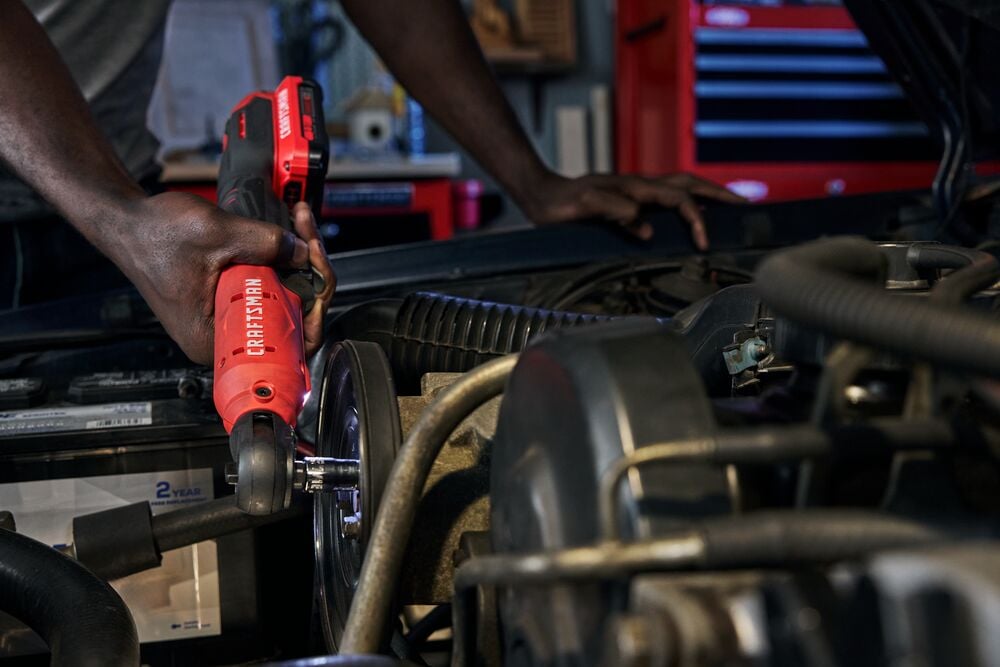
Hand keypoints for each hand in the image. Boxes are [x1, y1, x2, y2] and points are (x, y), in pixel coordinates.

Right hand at [103, 192, 334, 364]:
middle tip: (309, 239)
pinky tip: (291, 237)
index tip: (317, 275)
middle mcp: (223, 338)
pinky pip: (269, 290)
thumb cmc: (154, 236)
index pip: (285, 346)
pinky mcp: (230, 302)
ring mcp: (228, 320)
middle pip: (291, 319)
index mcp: (216, 339)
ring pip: (283, 300)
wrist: (126, 223)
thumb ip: (265, 242)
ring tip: (299, 227)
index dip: (312, 311)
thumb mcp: (216, 233)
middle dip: (309, 275)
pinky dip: (282, 264)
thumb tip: (303, 253)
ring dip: (299, 264)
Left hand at [520, 172, 745, 249]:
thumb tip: (646, 228)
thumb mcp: (584, 207)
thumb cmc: (561, 204)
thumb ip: (614, 212)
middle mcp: (640, 186)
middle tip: (744, 206)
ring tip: (729, 206)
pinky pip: (666, 198)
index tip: (704, 244)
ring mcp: (636, 192)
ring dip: (706, 194)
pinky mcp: (629, 200)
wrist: (542, 195)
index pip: (680, 199)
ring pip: (680, 187)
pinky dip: (686, 203)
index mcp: (635, 188)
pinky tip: (689, 215)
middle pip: (689, 183)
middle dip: (718, 194)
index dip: (697, 218)